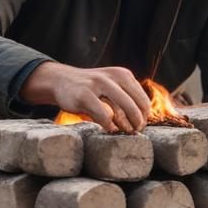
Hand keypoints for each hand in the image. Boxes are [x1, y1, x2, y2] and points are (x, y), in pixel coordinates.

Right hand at [21, 62, 151, 132]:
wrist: (62, 80)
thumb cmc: (92, 88)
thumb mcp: (112, 85)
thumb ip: (127, 96)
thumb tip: (143, 120)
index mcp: (122, 75)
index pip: (143, 99)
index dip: (144, 116)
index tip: (141, 125)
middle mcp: (111, 77)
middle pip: (134, 106)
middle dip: (137, 122)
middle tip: (135, 131)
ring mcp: (97, 85)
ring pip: (121, 110)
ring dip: (125, 125)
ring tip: (124, 131)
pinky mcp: (84, 95)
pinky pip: (103, 115)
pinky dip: (109, 125)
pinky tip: (109, 129)